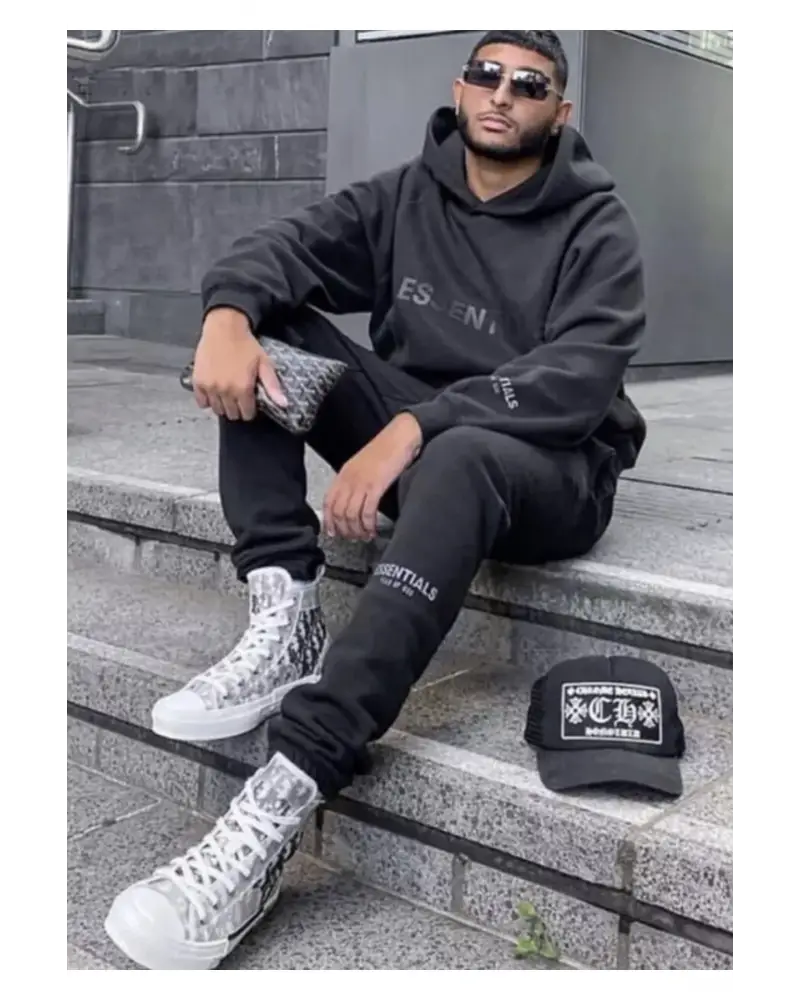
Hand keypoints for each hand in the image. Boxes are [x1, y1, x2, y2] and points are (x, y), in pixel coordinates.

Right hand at [192, 308, 287, 420]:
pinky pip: (201, 402)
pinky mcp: (198, 382)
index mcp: (243, 388)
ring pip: (217, 410)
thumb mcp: (264, 363)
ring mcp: (210, 387)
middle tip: (239, 396)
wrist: (224, 328)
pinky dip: (207, 400)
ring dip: (223, 405)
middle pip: (232, 414)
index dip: (250, 410)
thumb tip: (283, 404)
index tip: (250, 401)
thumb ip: (272, 386)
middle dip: (237, 408)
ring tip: (227, 394)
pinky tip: (214, 392)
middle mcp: (225, 391)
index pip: (247, 414)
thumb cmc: (246, 345)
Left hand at [323, 414, 422, 540]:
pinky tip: (373, 530)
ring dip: (357, 530)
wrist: (399, 437)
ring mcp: (361, 483)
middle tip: (352, 538)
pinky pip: (367, 512)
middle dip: (344, 530)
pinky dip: (369, 524)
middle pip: (338, 512)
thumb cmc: (385, 451)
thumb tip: (352, 502)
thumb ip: (354, 481)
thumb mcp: (362, 466)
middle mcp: (349, 480)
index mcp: (343, 474)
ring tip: (364, 536)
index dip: (328, 521)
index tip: (333, 533)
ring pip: (351, 515)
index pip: (328, 502)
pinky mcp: (376, 486)